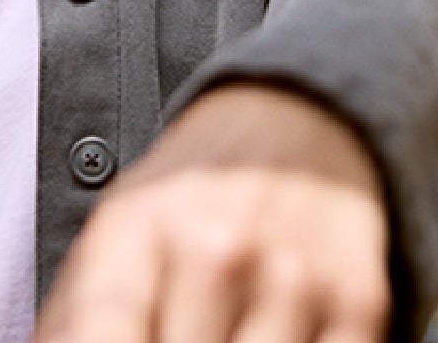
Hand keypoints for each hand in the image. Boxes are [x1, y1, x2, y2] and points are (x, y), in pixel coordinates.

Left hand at [36, 83, 391, 342]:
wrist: (300, 116)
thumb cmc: (192, 195)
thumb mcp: (117, 234)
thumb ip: (78, 315)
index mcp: (138, 235)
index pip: (103, 338)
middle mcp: (216, 251)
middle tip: (173, 336)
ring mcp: (292, 278)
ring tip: (214, 334)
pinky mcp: (359, 302)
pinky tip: (264, 335)